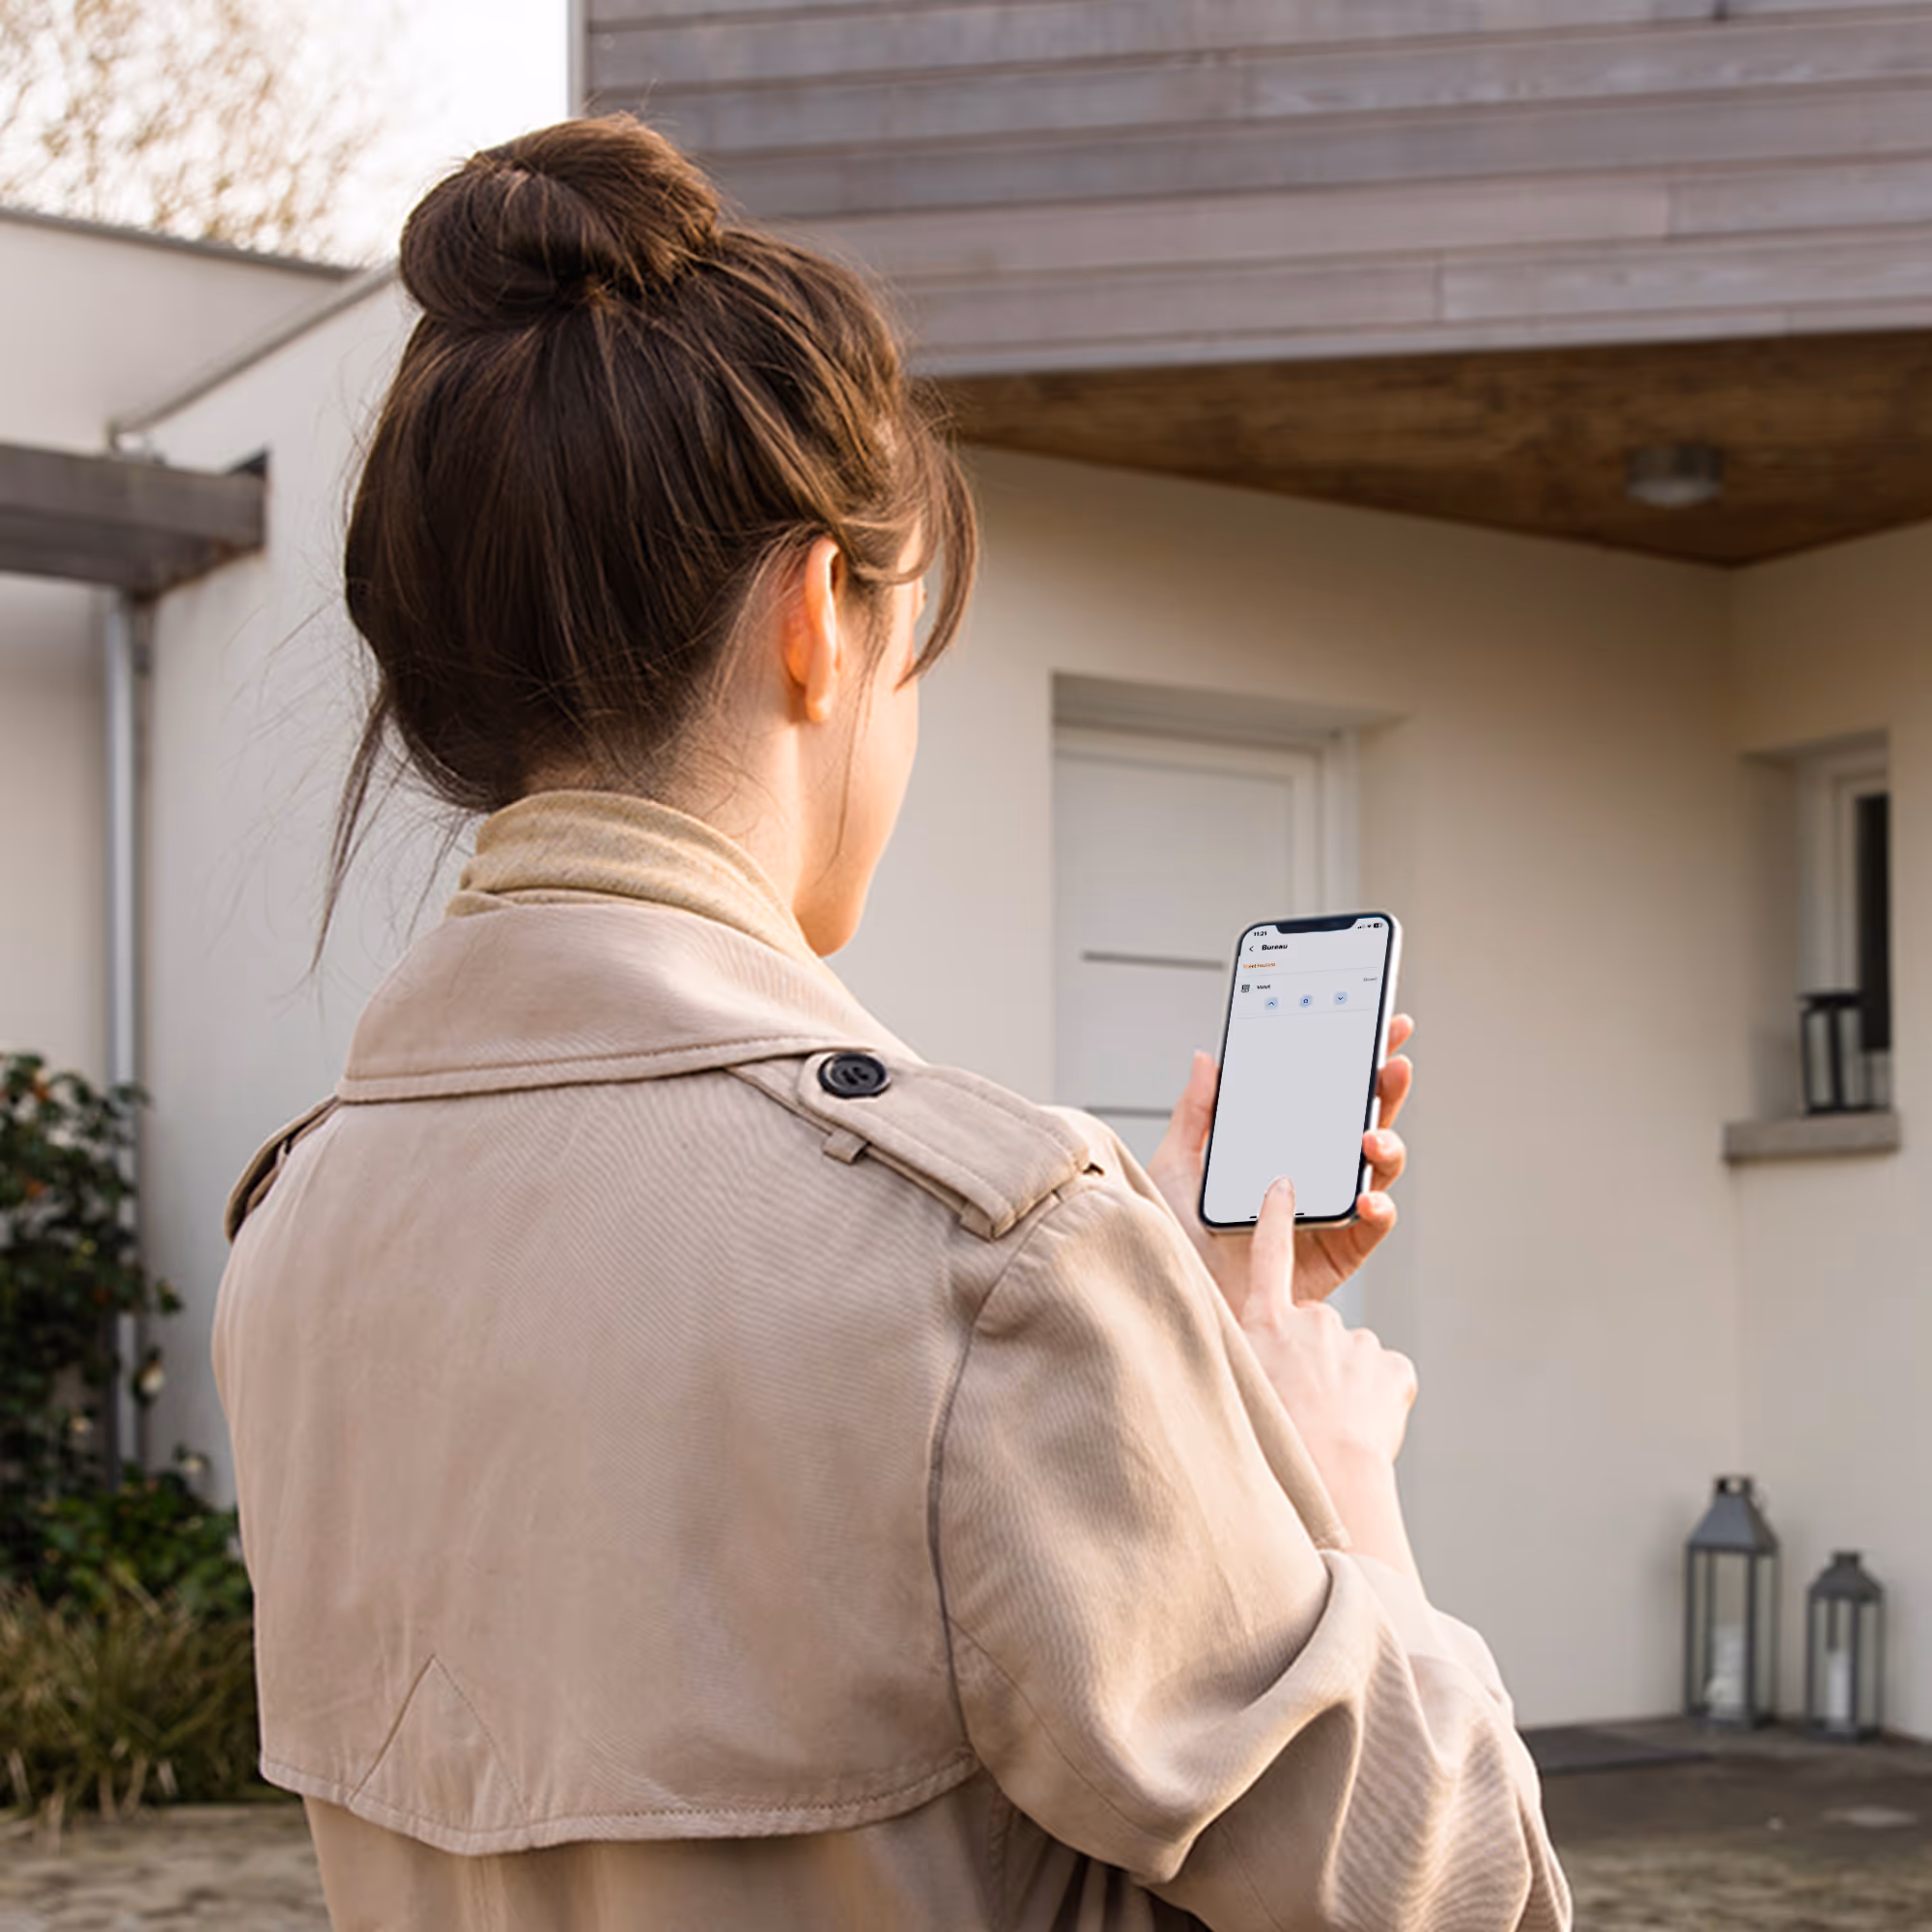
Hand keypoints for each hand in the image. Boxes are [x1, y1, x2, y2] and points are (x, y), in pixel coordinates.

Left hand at [1146, 1015, 1414, 1321]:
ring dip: (1386, 1146)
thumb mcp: (1176, 1168)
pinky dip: (1378, 1209)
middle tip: (1391, 1063)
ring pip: (1376, 1170)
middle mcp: (1312, 1175)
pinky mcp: (1337, 1255)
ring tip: (1370, 1136)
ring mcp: (1329, 1212)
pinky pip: (1371, 1228)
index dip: (1356, 1061)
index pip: (1325, 1095)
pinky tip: (1366, 1198)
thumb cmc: (1175, 1242)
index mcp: (1280, 1147)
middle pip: (1362, 1122)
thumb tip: (1206, 1058)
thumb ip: (1196, 1115)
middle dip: (1385, 1089)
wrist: (1182, 1301)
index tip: (1382, 1026)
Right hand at [1240, 1176, 1420, 1576]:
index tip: (1284, 1184)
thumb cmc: (1277, 1439)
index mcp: (1269, 1322)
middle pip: (1316, 1329)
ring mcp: (1357, 1341)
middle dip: (1317, 1360)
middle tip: (1306, 1404)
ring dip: (1345, 1386)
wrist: (1332, 1472)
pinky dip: (1377, 1401)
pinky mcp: (1393, 1366)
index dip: (1275, 1218)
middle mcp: (1314, 1321)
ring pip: (1352, 1360)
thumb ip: (1246, 1353)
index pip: (1270, 1255)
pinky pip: (1385, 1380)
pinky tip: (1363, 1427)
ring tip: (1332, 1425)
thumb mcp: (1238, 1383)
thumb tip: (1265, 1352)